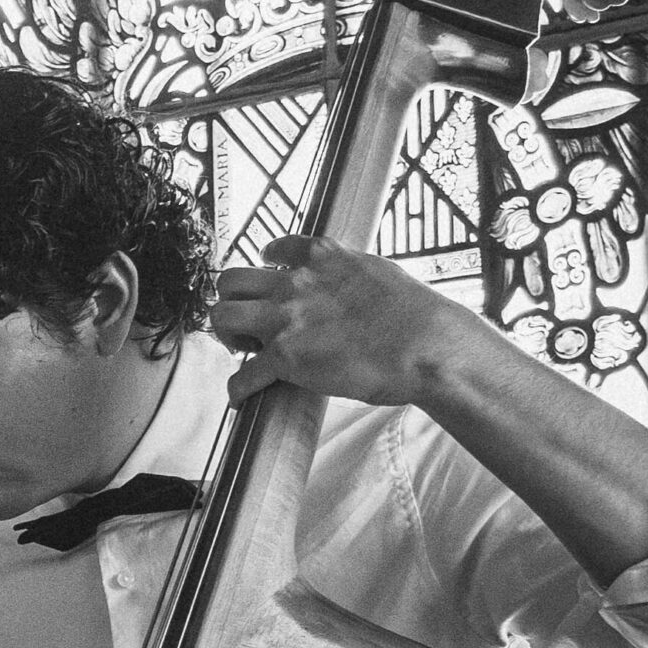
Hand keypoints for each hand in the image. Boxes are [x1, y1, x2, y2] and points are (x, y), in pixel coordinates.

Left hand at [213, 233, 479, 409]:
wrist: (425, 346)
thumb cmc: (416, 314)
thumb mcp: (379, 272)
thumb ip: (351, 272)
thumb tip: (350, 280)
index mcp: (320, 258)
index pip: (273, 250)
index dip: (264, 270)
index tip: (266, 286)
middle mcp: (294, 282)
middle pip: (230, 281)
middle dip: (233, 301)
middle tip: (248, 324)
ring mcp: (285, 319)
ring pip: (222, 316)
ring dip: (226, 335)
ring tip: (243, 351)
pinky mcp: (285, 357)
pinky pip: (242, 375)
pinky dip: (238, 389)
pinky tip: (242, 397)